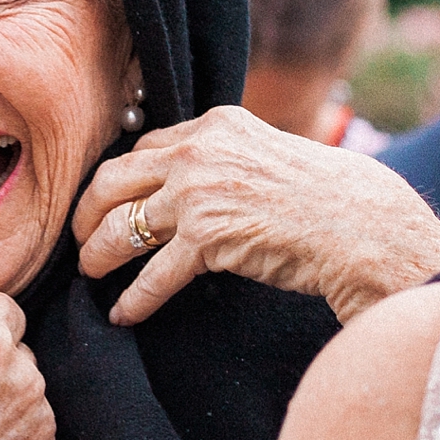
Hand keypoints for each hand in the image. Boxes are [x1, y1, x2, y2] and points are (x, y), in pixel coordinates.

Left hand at [73, 106, 439, 326]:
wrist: (361, 225)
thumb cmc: (323, 197)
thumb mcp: (266, 154)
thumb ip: (223, 159)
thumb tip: (181, 180)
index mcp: (213, 126)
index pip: (143, 147)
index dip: (117, 178)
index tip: (104, 201)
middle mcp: (198, 152)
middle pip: (112, 180)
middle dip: (86, 213)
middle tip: (78, 238)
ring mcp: (198, 193)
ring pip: (119, 226)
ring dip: (96, 255)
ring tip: (90, 274)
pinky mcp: (207, 237)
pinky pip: (151, 274)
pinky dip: (132, 298)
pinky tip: (123, 313)